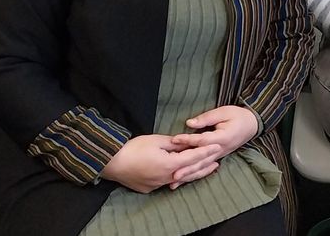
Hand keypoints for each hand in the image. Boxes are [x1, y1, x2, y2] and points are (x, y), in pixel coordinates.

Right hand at [101, 134, 221, 193]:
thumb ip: (175, 143)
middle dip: (205, 164)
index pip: (194, 157)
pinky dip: (179, 177)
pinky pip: (168, 182)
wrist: (111, 163)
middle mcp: (167, 178)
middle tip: (218, 159)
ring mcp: (158, 185)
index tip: (218, 147)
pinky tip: (184, 175)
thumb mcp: (156, 140)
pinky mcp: (150, 188)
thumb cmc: (133, 149)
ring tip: (207, 169)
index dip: (207, 152)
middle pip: (191, 171)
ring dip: (195, 173)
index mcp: (170, 165)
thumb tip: (186, 143)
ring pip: (181, 179)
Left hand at [168, 105, 258, 185]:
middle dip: (187, 168)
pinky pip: (205, 168)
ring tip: (175, 182)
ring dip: (189, 175)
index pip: (203, 140)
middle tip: (174, 174)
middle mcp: (221, 149)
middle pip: (202, 160)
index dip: (188, 140)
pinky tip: (184, 181)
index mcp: (223, 137)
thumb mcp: (223, 112)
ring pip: (203, 167)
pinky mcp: (217, 157)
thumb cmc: (238, 116)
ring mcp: (219, 155)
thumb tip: (189, 123)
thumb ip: (206, 118)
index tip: (174, 139)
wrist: (252, 125)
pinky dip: (194, 175)